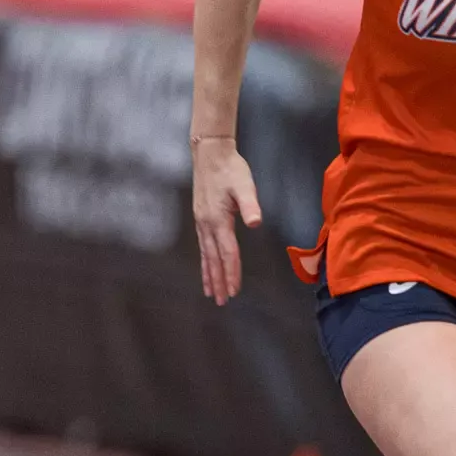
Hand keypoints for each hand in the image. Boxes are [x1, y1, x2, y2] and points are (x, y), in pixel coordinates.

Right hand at [192, 137, 261, 304]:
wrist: (210, 153)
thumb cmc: (230, 168)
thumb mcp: (244, 185)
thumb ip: (250, 204)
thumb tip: (255, 222)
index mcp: (218, 220)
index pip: (228, 252)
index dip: (232, 272)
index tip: (234, 291)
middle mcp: (206, 225)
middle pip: (213, 259)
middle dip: (218, 281)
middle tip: (221, 301)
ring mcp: (201, 222)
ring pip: (205, 255)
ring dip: (209, 274)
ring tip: (210, 292)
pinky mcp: (200, 218)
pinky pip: (202, 246)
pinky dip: (204, 260)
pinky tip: (207, 266)